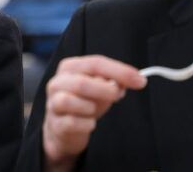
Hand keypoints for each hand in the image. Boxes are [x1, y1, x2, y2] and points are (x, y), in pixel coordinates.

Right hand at [42, 55, 145, 170]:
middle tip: (119, 95)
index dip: (119, 71)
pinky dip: (87, 124)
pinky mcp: (55, 123)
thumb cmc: (83, 103)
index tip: (140, 80)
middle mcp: (57, 83)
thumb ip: (112, 81)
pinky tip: (90, 123)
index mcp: (69, 68)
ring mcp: (53, 103)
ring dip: (91, 107)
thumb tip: (131, 79)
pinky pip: (72, 123)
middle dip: (105, 90)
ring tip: (95, 110)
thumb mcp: (100, 89)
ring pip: (69, 101)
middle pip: (81, 82)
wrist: (63, 128)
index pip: (94, 63)